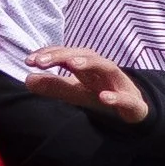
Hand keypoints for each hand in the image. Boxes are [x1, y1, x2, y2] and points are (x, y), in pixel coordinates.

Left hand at [25, 46, 148, 124]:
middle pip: (86, 55)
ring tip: (71, 65)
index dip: (50, 54)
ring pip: (108, 68)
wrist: (137, 111)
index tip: (29, 60)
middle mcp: (104, 71)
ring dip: (90, 64)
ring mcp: (120, 85)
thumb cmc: (103, 95)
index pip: (69, 54)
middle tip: (41, 61)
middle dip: (63, 55)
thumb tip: (27, 80)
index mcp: (89, 68)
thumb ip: (53, 86)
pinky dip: (116, 97)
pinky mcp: (133, 103)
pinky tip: (104, 98)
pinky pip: (126, 98)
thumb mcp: (76, 93)